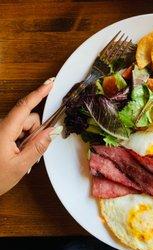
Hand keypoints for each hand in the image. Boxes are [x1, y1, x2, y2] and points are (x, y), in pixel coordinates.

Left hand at [0, 78, 57, 195]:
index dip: (39, 93)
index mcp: (4, 131)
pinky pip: (18, 131)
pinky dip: (23, 140)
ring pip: (24, 126)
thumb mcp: (19, 166)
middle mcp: (1, 126)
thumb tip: (51, 132)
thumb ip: (37, 147)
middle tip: (32, 152)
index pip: (24, 106)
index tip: (50, 83)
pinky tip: (17, 154)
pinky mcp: (1, 135)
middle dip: (36, 131)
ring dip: (29, 138)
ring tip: (21, 157)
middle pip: (28, 118)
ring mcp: (1, 130)